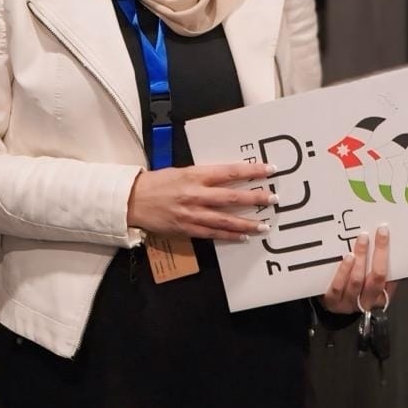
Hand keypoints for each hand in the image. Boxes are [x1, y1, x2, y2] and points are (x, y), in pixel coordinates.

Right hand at [127, 163, 276, 241]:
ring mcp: (193, 213)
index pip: (230, 172)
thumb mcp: (182, 172)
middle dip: (255, 198)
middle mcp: (196, 193)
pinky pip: (213, 234)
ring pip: (226, 219)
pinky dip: (229, 236)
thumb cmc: (158, 182)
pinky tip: (243, 237)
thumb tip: (227, 178)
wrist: (134, 200)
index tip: (269, 170)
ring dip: (247, 223)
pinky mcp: (187, 228)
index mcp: (196, 175)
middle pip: (232, 197)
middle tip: (274, 199)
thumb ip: (203, 176)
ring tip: (264, 225)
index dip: (251, 171)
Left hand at [319, 225, 398, 313]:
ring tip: (360, 243)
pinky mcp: (333, 302)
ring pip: (357, 281)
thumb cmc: (357, 289)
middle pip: (375, 278)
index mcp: (381, 296)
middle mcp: (367, 301)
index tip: (383, 232)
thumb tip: (382, 241)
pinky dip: (343, 272)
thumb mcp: (371, 281)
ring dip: (360, 261)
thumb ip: (378, 266)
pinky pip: (338, 288)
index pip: (386, 274)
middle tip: (370, 235)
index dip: (384, 253)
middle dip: (376, 254)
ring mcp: (350, 303)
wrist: (334, 306)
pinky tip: (347, 258)